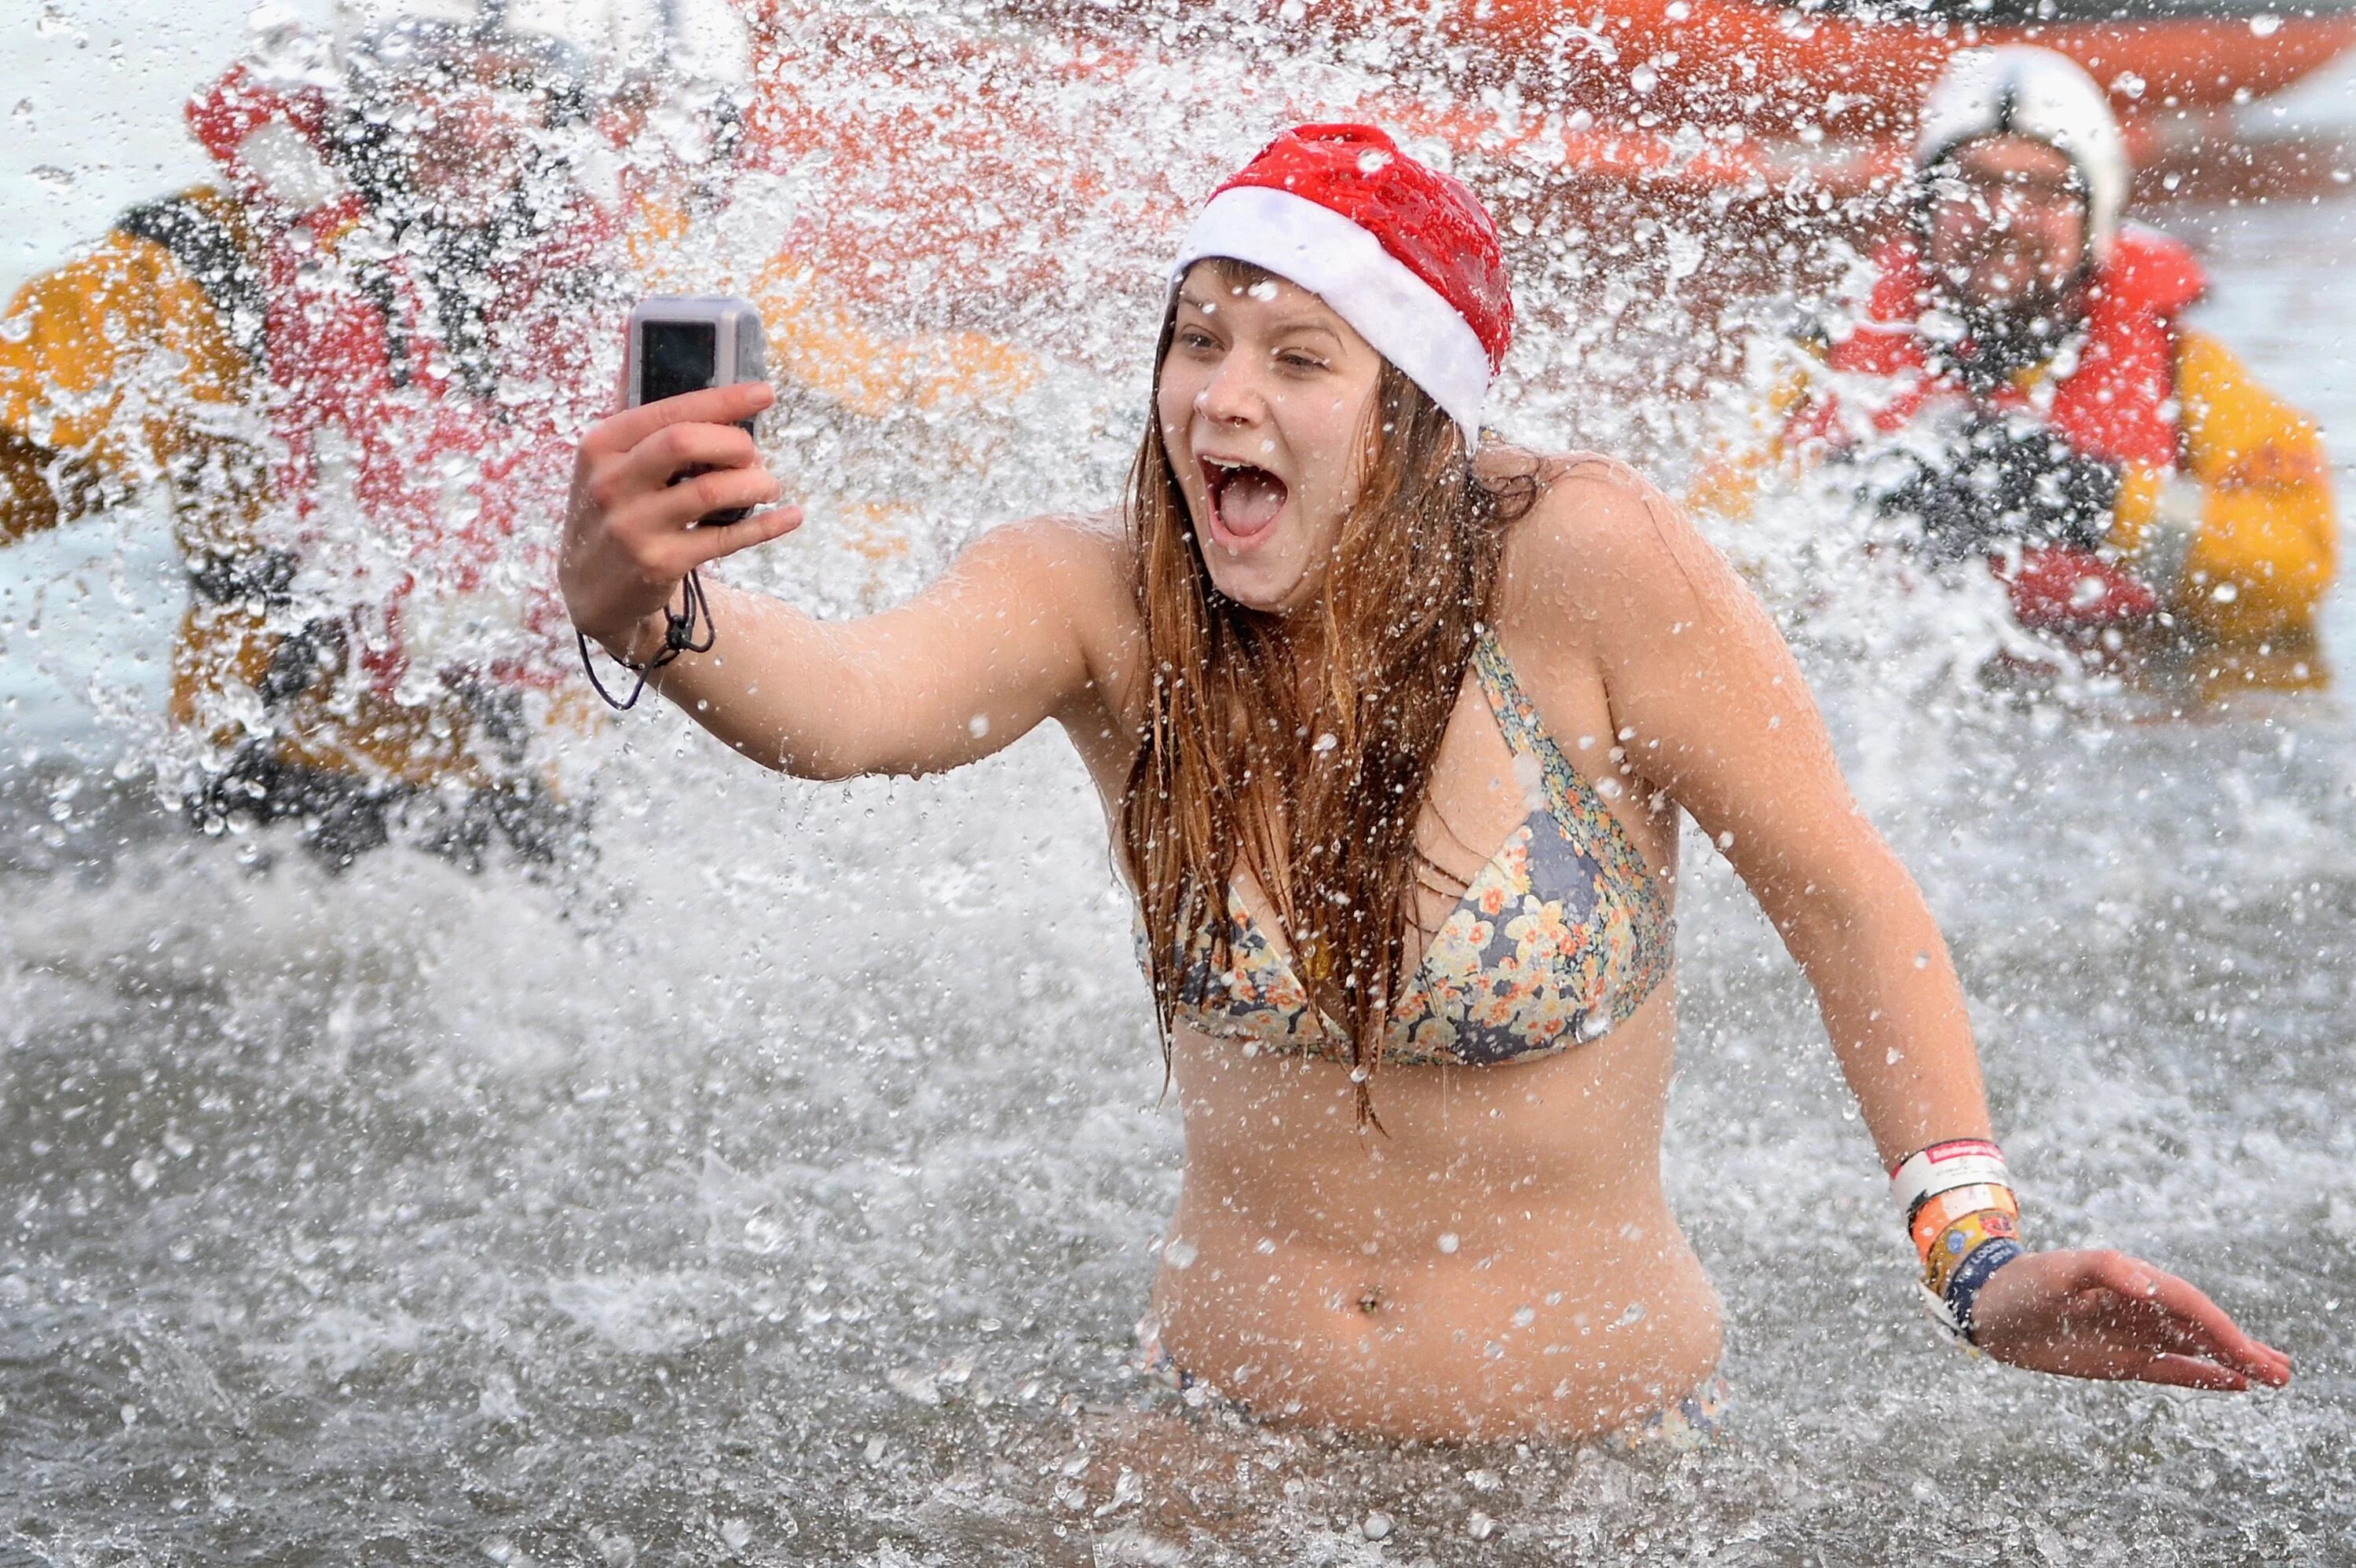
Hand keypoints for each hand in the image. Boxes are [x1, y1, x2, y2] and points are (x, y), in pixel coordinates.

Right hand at [559, 381, 799, 661]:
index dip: (723, 399)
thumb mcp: (604, 461)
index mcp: (600, 445)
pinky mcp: (659, 564)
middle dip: (735, 441)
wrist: (588, 589)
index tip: (765, 393)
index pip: (668, 410)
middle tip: (755, 453)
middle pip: (686, 442)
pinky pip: (726, 539)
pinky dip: (767, 525)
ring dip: (755, 483)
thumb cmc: (611, 510)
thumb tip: (638, 339)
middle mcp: (611, 483)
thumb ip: (630, 412)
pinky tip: (790, 516)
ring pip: (711, 491)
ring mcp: (633, 526)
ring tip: (770, 484)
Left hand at [1967, 1248, 2291, 1391]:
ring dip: (2233, 1362)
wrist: (1988, 1309)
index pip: (2186, 1305)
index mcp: (2130, 1282)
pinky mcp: (2122, 1360)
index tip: (2246, 1351)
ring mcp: (2133, 1334)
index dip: (2219, 1328)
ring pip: (2195, 1350)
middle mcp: (2139, 1308)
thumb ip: (2103, 1270)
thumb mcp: (2057, 1272)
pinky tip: (2234, 1384)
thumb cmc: (2022, 1283)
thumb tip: (2149, 1285)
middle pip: (2201, 1328)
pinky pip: (2171, 1369)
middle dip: (2241, 1347)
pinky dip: (2202, 1377)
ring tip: (2275, 1377)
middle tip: (2284, 1371)